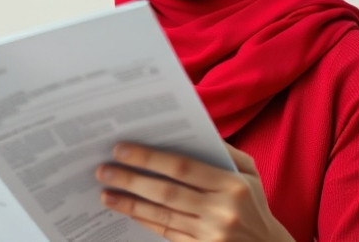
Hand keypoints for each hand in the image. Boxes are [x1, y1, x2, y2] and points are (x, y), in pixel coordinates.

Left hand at [95, 143, 294, 241]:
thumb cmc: (254, 204)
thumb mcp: (249, 173)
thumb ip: (223, 150)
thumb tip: (192, 128)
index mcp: (232, 185)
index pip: (183, 167)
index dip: (149, 158)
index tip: (122, 149)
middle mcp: (221, 211)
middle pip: (166, 192)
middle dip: (131, 179)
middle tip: (104, 170)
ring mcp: (210, 235)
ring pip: (161, 216)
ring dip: (129, 204)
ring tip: (106, 192)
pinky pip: (165, 233)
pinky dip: (143, 220)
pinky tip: (126, 210)